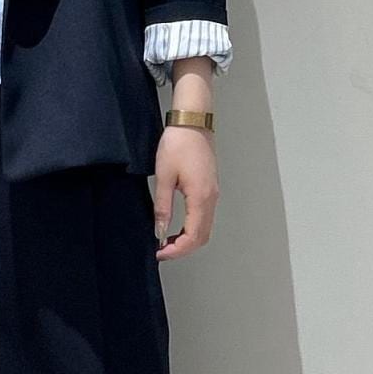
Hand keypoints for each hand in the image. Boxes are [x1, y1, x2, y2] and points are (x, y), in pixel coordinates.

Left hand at [152, 126, 218, 259]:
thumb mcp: (163, 177)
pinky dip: (193, 228)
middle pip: (202, 237)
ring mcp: (213, 193)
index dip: (176, 250)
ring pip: (205, 228)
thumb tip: (160, 231)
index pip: (193, 237)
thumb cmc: (178, 143)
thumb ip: (162, 207)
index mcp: (200, 197)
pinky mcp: (210, 187)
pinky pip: (205, 216)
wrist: (193, 121)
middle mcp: (211, 198)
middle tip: (162, 251)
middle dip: (182, 249)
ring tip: (167, 241)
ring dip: (188, 239)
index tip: (159, 253)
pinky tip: (178, 227)